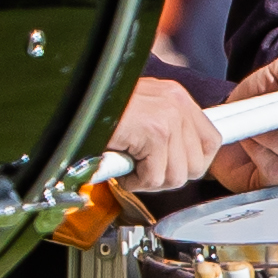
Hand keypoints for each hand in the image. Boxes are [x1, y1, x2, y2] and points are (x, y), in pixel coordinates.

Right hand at [104, 77, 220, 195]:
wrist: (67, 104)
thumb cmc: (94, 112)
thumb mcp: (140, 114)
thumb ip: (164, 133)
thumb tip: (180, 161)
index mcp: (175, 97)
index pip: (211, 140)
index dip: (194, 163)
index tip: (176, 170)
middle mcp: (177, 103)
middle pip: (198, 165)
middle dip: (169, 176)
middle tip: (143, 171)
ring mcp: (168, 117)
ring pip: (177, 176)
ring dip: (149, 180)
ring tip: (129, 165)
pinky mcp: (155, 133)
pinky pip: (154, 178)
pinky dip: (133, 181)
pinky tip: (120, 165)